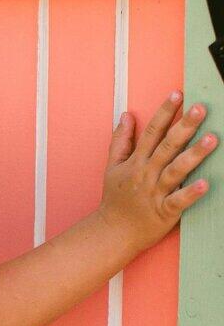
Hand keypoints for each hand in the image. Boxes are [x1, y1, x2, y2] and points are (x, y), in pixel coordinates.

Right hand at [98, 90, 216, 253]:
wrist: (113, 232)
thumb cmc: (115, 199)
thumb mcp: (112, 167)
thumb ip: (120, 140)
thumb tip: (126, 115)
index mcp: (136, 162)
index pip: (151, 132)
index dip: (164, 112)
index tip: (177, 94)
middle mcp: (146, 174)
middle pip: (167, 146)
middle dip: (184, 126)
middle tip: (200, 108)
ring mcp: (155, 192)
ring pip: (176, 170)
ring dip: (194, 154)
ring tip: (212, 138)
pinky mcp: (164, 212)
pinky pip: (179, 201)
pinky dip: (191, 193)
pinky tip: (206, 183)